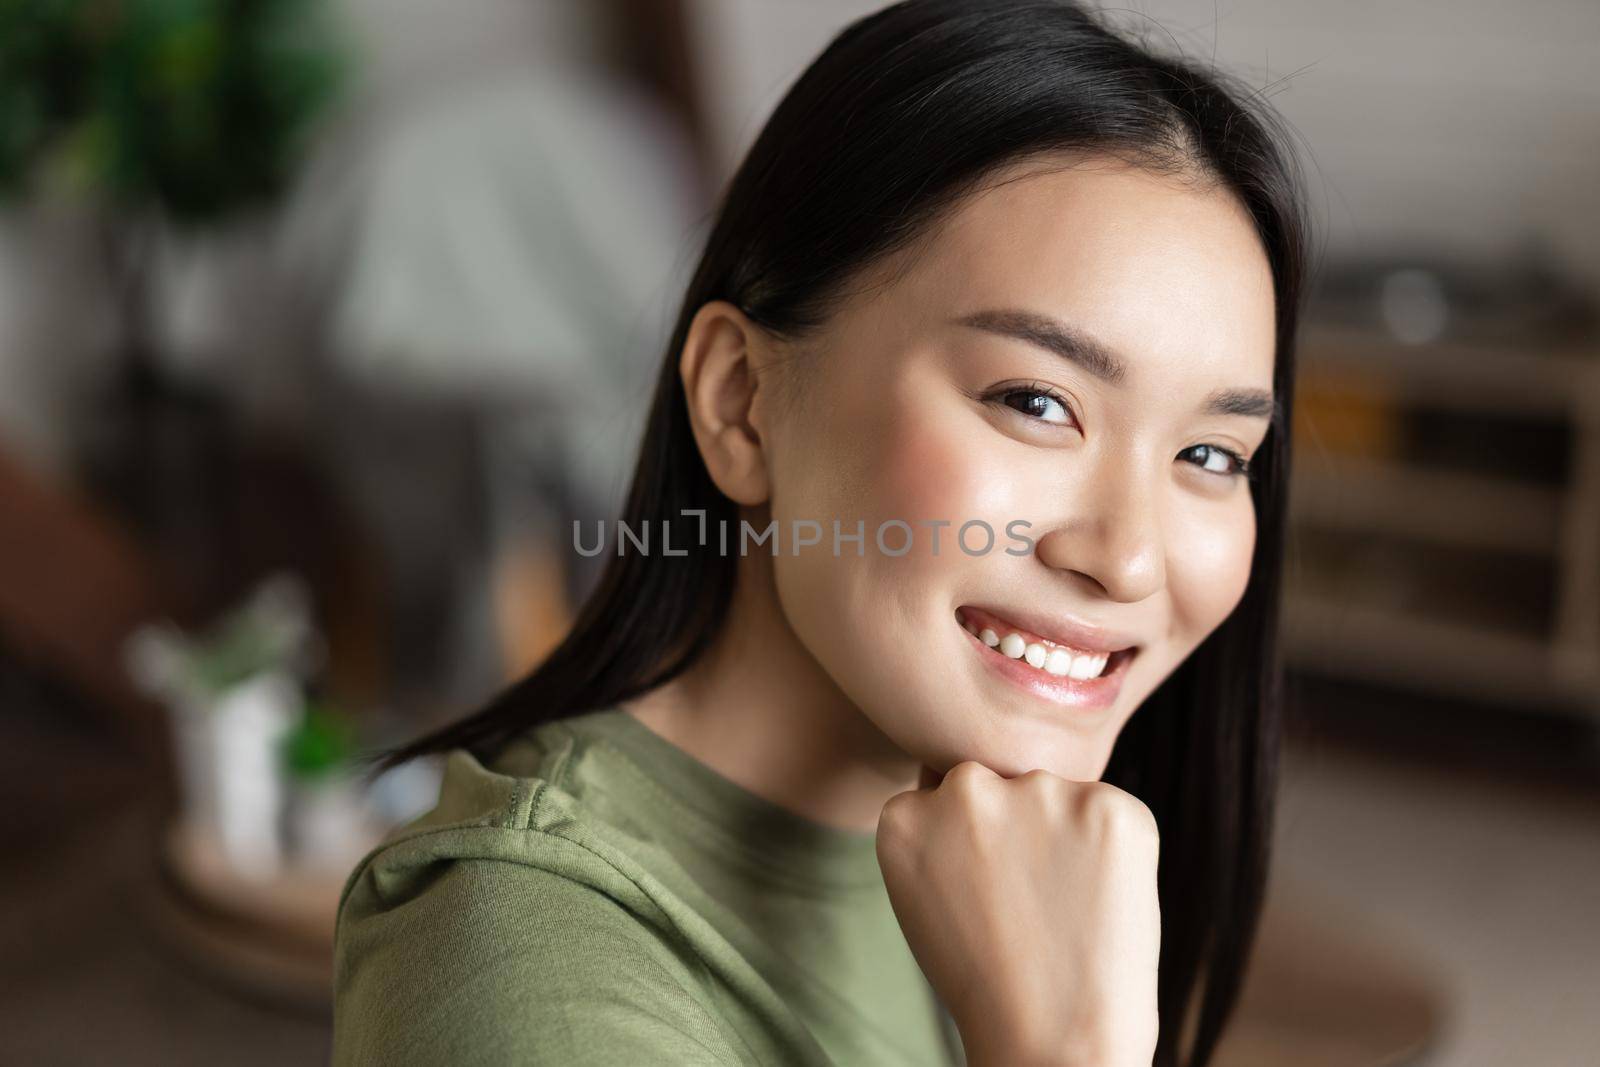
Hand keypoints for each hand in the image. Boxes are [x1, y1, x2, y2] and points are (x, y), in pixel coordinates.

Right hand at [875, 760, 1159, 1066]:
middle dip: (1020, 829)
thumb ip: (943, 832)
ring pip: (1057, 796)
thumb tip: (986, 783)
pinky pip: (1112, 813)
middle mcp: (967, 786)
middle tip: (1031, 903)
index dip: (976, 848)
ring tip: (1067, 909)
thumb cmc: (988, 979)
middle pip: (1002, 785)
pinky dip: (1113, 851)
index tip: (985, 894)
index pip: (949, 797)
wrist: (1052, 1042)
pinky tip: (1101, 902)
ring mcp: (1041, 791)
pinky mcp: (1110, 806)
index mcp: (906, 812)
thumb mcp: (927, 895)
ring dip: (1067, 836)